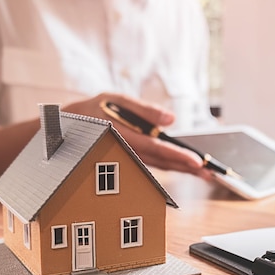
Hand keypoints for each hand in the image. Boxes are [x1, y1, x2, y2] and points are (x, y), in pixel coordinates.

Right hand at [63, 93, 212, 179]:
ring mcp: (130, 157)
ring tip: (204, 174)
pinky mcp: (132, 157)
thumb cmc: (92, 110)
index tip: (197, 162)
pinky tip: (186, 168)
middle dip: (187, 169)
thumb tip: (171, 119)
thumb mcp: (114, 99)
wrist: (64, 129)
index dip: (178, 156)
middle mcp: (129, 152)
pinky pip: (154, 163)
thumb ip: (143, 110)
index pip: (156, 148)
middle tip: (211, 175)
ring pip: (160, 166)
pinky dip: (171, 166)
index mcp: (124, 137)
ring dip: (182, 170)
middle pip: (163, 162)